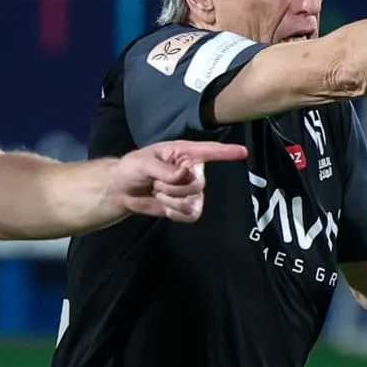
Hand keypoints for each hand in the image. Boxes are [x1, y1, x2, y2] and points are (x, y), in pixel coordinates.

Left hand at [109, 139, 248, 223]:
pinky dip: (175, 213)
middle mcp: (193, 170)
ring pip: (194, 201)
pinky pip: (192, 214)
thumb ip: (163, 169)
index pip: (210, 151)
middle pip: (199, 184)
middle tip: (157, 184)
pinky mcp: (188, 207)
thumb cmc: (132, 169)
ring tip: (158, 193)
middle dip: (173, 188)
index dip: (227, 152)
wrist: (123, 190)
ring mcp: (192, 190)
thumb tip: (183, 175)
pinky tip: (165, 206)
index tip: (243, 152)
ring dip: (171, 200)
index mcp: (184, 153)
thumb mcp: (143, 163)